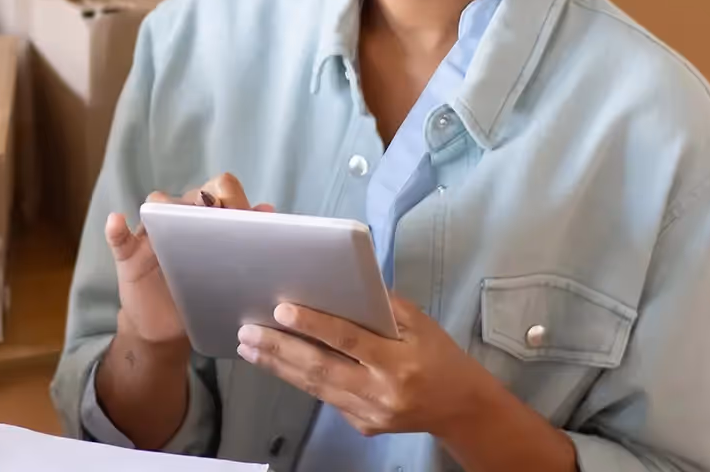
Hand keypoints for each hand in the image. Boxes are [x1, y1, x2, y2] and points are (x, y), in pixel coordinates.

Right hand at [108, 173, 274, 346]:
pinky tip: (116, 221)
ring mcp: (151, 236)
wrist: (168, 329)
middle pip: (190, 194)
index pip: (219, 190)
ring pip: (156, 207)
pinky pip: (119, 237)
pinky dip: (116, 228)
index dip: (233, 196)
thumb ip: (246, 245)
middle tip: (218, 212)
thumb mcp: (229, 276)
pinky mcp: (128, 255)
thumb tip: (269, 209)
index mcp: (206, 221)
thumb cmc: (204, 296)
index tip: (246, 213)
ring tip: (174, 217)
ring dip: (165, 208)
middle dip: (206, 197)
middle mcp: (178, 221)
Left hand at [235, 293, 502, 437]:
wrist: (460, 407)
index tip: (282, 310)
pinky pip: (326, 398)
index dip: (314, 325)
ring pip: (316, 387)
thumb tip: (338, 283)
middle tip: (248, 331)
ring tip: (250, 346)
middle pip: (322, 368)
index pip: (349, 340)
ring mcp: (371, 414)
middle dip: (280, 349)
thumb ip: (381, 306)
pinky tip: (277, 363)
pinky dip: (300, 379)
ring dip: (279, 366)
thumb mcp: (420, 322)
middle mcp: (382, 392)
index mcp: (399, 362)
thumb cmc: (439, 355)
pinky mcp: (363, 426)